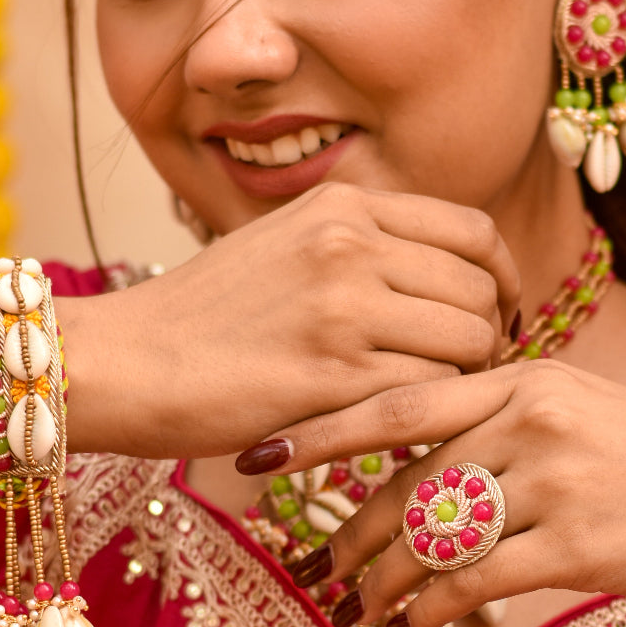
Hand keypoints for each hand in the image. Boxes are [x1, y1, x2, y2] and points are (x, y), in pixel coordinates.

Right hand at [60, 182, 519, 459]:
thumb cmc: (206, 312)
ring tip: (434, 397)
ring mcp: (342, 306)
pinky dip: (431, 411)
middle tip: (468, 369)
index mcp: (343, 205)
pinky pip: (429, 391)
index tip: (499, 309)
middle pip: (479, 289)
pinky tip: (403, 421)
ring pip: (468, 341)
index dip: (501, 275)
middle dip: (488, 334)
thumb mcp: (286, 241)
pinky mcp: (331, 374)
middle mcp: (349, 242)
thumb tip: (447, 272)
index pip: (472, 230)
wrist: (125, 359)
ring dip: (466, 377)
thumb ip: (362, 242)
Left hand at [262, 361, 625, 626]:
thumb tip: (428, 466)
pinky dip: (428, 609)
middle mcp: (532, 414)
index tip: (260, 453)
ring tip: (351, 606)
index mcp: (526, 375)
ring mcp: (555, 475)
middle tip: (309, 565)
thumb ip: (506, 421)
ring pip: (433, 533)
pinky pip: (474, 579)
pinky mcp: (579, 540)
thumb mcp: (584, 412)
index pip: (401, 400)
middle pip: (408, 479)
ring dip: (381, 579)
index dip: (322, 429)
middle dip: (348, 529)